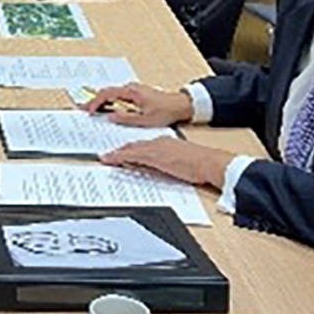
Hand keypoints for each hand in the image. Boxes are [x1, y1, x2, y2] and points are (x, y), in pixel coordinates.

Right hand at [83, 83, 192, 127]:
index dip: (95, 103)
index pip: (107, 94)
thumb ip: (125, 118)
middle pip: (106, 92)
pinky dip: (109, 102)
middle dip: (93, 101)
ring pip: (111, 94)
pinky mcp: (135, 93)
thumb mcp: (145, 120)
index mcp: (132, 92)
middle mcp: (131, 88)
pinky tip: (105, 110)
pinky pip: (118, 96)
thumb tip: (110, 117)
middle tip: (83, 110)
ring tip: (91, 111)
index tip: (89, 112)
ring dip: (101, 102)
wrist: (179, 105)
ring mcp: (133, 90)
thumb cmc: (166, 111)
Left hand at [100, 138, 232, 188]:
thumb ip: (165, 164)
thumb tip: (155, 170)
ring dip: (116, 154)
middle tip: (107, 156)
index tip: (120, 154)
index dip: (129, 150)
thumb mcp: (178, 163)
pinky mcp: (154, 155)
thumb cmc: (199, 165)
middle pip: (134, 146)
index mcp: (165, 143)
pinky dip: (119, 156)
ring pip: (130, 149)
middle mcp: (158, 142)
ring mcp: (155, 148)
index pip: (142, 146)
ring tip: (104, 158)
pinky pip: (131, 155)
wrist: (208, 163)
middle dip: (120, 151)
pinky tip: (111, 159)